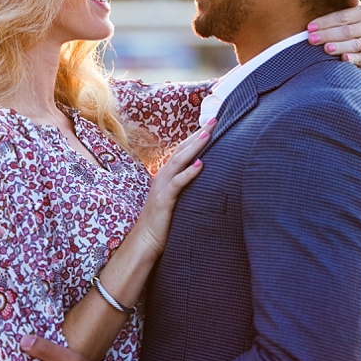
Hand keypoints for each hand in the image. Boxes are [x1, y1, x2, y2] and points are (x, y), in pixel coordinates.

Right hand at [134, 118, 213, 256]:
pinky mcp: (165, 200)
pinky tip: (200, 165)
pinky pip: (178, 184)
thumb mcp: (176, 200)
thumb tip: (205, 178)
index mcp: (167, 175)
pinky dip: (189, 173)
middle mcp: (163, 177)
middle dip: (198, 134)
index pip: (183, 150)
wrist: (145, 241)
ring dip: (194, 147)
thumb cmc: (163, 222)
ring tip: (207, 134)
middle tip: (214, 120)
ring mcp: (163, 187)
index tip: (211, 124)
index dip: (196, 136)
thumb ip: (186, 187)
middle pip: (182, 150)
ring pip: (179, 161)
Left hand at [306, 0, 360, 67]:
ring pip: (354, 44)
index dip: (325, 22)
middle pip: (346, 31)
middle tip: (311, 39)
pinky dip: (353, 58)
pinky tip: (343, 58)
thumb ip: (336, 2)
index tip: (309, 27)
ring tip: (326, 49)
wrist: (346, 41)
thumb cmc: (335, 23)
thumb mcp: (335, 12)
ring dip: (339, 47)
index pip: (342, 16)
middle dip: (327, 35)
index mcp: (360, 12)